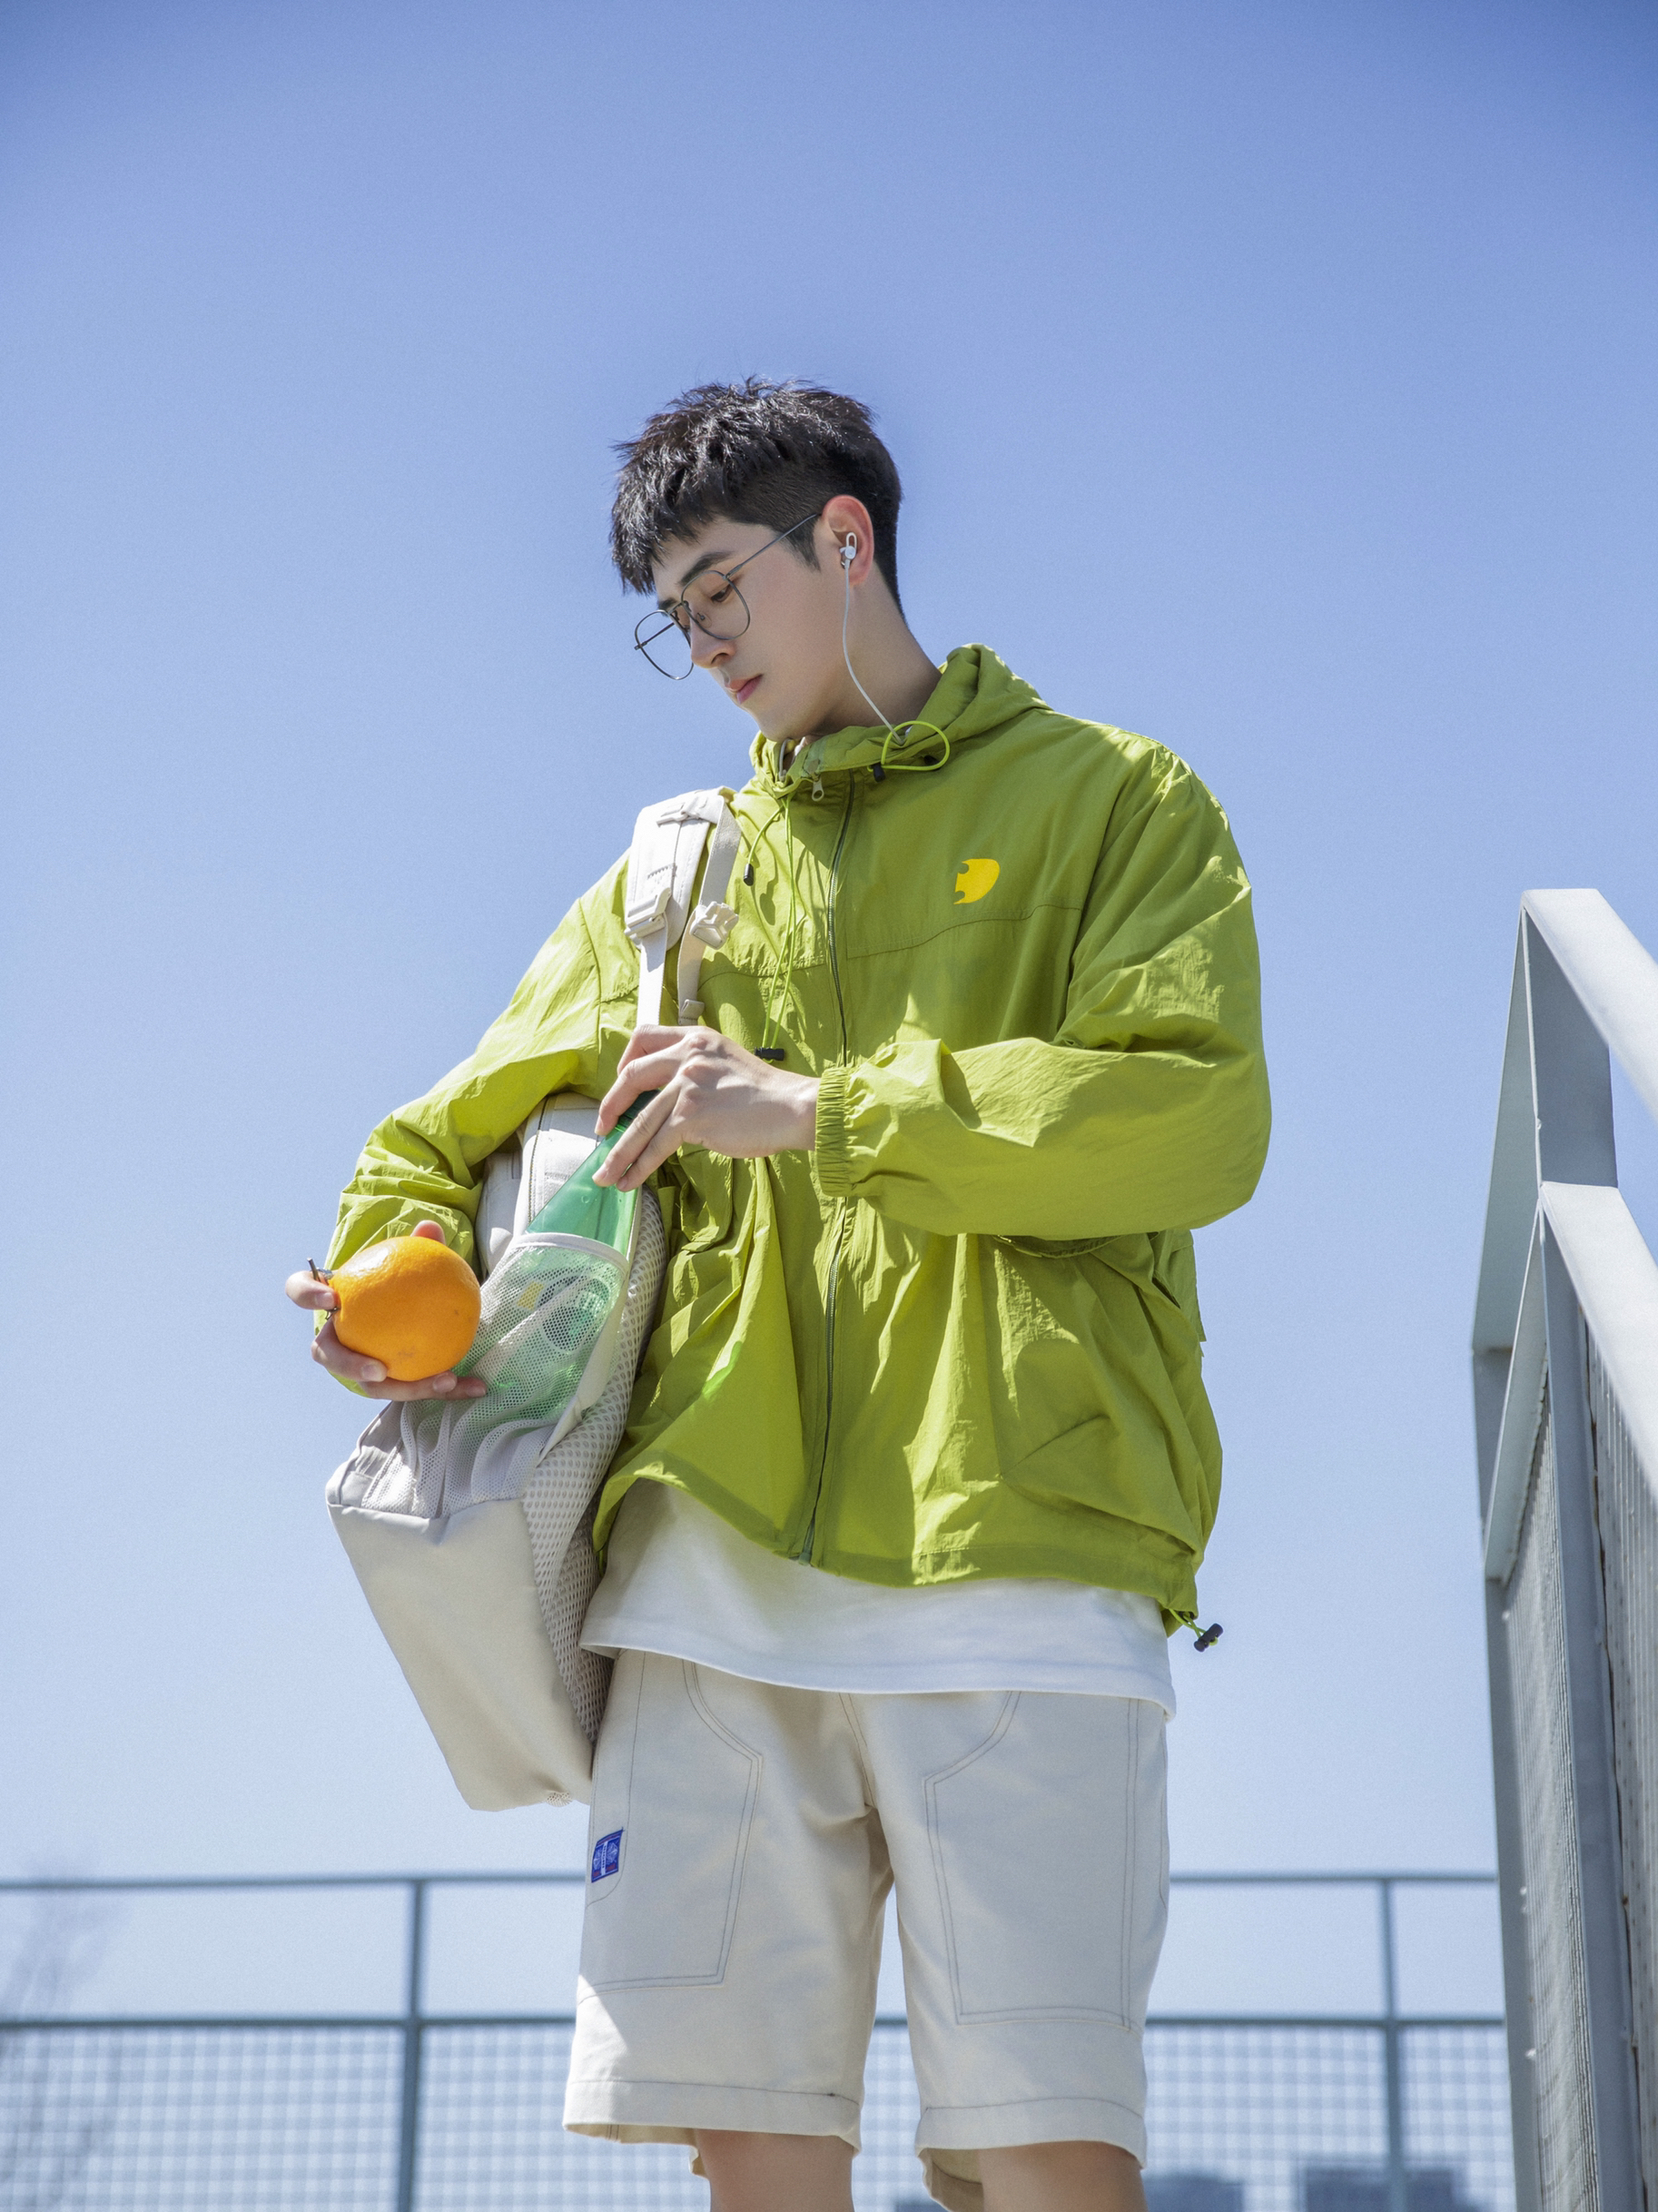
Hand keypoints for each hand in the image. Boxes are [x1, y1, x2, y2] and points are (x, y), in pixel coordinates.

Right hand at [284, 1221, 486, 1399]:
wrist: (409, 1309)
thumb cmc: (399, 1279)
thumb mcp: (409, 1260)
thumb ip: (419, 1245)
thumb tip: (431, 1227)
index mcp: (331, 1303)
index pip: (300, 1291)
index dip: (307, 1294)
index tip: (332, 1299)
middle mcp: (334, 1338)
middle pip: (328, 1356)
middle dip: (350, 1366)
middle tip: (380, 1370)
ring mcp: (356, 1365)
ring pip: (371, 1385)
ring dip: (407, 1388)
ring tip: (442, 1381)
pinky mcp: (388, 1384)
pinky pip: (414, 1388)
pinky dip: (446, 1388)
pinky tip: (478, 1385)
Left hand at [593, 1027, 818, 1192]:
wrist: (792, 1108)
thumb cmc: (765, 1093)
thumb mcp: (726, 1062)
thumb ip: (698, 1068)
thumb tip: (667, 1100)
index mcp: (695, 1038)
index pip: (644, 1036)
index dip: (624, 1060)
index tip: (619, 1084)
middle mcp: (687, 1055)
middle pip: (631, 1076)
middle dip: (609, 1107)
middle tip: (601, 1129)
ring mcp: (688, 1084)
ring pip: (639, 1120)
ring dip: (618, 1151)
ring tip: (605, 1173)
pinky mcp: (692, 1114)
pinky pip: (656, 1144)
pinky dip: (639, 1165)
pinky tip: (630, 1180)